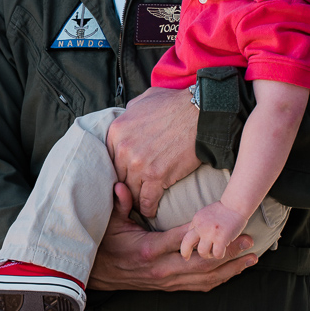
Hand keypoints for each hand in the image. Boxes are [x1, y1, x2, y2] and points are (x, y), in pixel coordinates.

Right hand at [88, 183, 255, 291]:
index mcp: (148, 249)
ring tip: (252, 257)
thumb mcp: (107, 221)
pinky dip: (218, 280)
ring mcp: (166, 280)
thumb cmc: (103, 243)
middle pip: (201, 262)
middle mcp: (161, 268)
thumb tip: (121, 185)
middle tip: (249, 240)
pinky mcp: (168, 287)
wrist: (96, 274)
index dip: (203, 233)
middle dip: (228, 252)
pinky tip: (234, 273)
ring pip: (204, 278)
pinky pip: (198, 286)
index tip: (222, 223)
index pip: (181, 240)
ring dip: (230, 269)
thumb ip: (119, 203)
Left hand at [107, 86, 201, 219]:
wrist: (200, 113)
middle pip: (118, 177)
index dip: (118, 169)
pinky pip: (147, 200)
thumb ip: (130, 111)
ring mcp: (138, 164)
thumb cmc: (175, 103)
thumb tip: (127, 116)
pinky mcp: (156, 176)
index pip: (109, 159)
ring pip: (131, 191)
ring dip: (136, 199)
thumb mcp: (144, 99)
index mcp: (117, 131)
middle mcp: (123, 149)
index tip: (124, 175)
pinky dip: (148, 208)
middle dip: (125, 185)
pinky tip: (150, 211)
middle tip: (132, 192)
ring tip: (140, 204)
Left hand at [180, 201, 249, 259]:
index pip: (188, 234)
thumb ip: (201, 223)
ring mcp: (210, 233)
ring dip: (208, 255)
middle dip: (184, 252)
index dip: (190, 242)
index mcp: (197, 220)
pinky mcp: (221, 238)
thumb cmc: (225, 208)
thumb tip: (197, 234)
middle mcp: (201, 227)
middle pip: (186, 243)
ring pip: (202, 252)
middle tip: (186, 258)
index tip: (189, 248)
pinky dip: (220, 255)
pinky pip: (217, 254)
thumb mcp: (207, 213)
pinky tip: (224, 251)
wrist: (235, 204)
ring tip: (213, 252)